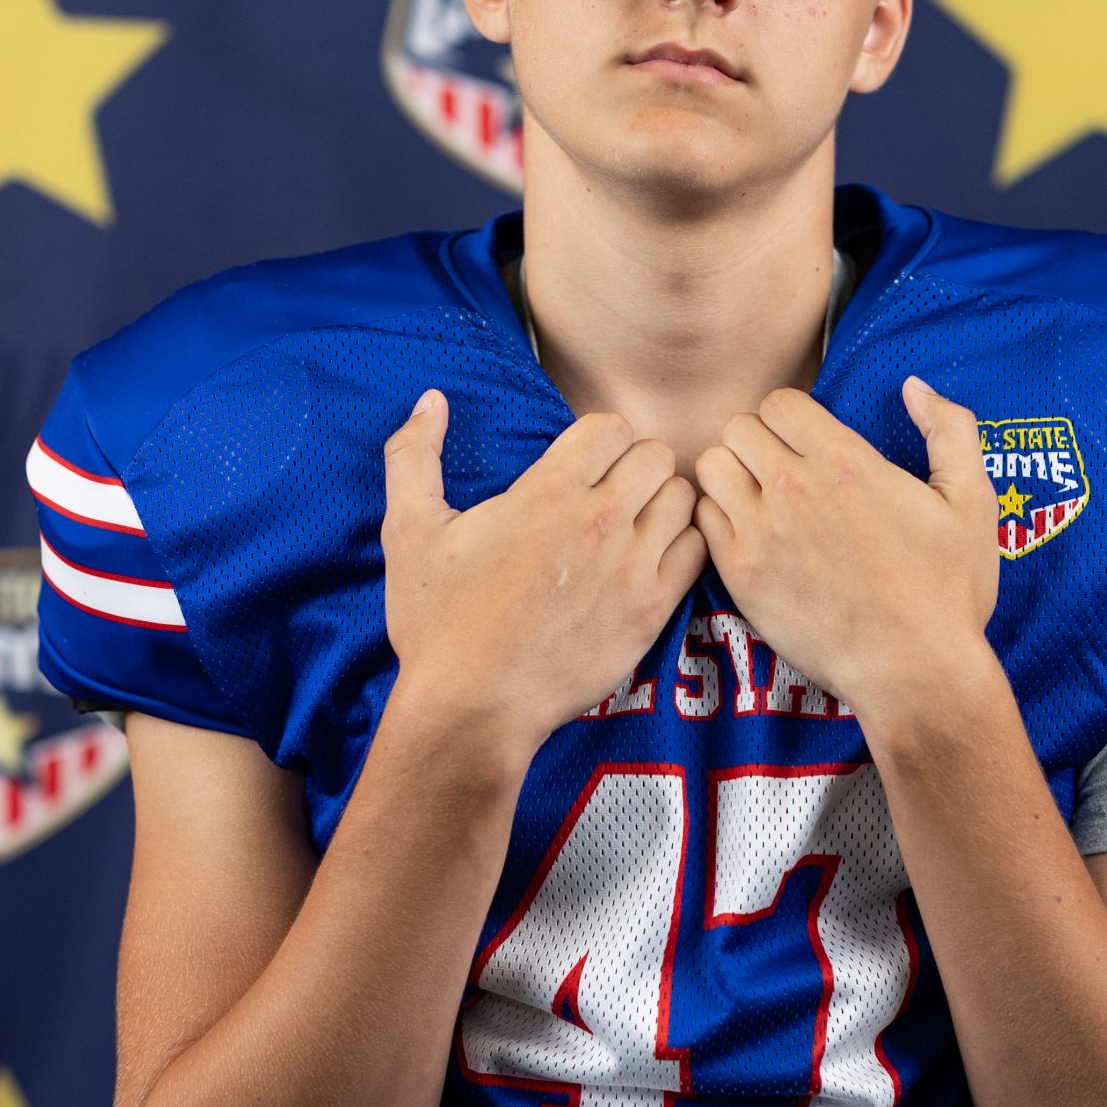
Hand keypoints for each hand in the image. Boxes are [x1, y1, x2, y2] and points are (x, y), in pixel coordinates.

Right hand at [381, 391, 706, 755]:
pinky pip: (697, 552)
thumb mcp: (409, 531)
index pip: (611, 427)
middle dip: (634, 464)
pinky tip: (652, 560)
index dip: (599, 438)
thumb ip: (414, 455)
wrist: (472, 707)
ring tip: (636, 523)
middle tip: (611, 491)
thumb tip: (430, 399)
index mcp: (547, 493)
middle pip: (655, 455)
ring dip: (661, 502)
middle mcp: (599, 522)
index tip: (583, 463)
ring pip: (682, 499)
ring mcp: (632, 567)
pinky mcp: (651, 611)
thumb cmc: (438, 622)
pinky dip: (681, 547)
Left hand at [692, 378, 998, 717]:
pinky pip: (702, 521)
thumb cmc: (948, 590)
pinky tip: (748, 536)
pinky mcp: (741, 576)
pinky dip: (718, 520)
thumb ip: (950, 430)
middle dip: (757, 441)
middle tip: (780, 471)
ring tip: (757, 499)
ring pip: (711, 468)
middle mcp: (794, 489)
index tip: (807, 444)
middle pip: (737, 427)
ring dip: (730, 475)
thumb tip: (914, 387)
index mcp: (846, 462)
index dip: (791, 417)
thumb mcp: (972, 502)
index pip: (780, 403)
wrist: (915, 670)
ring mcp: (761, 533)